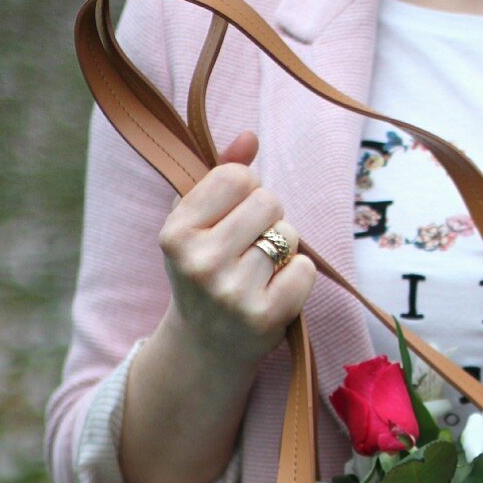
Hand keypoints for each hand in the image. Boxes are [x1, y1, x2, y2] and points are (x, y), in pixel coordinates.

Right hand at [157, 130, 315, 366]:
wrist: (207, 346)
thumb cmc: (205, 273)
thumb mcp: (197, 224)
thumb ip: (221, 175)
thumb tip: (250, 135)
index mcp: (176, 232)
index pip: (237, 178)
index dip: (246, 192)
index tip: (235, 217)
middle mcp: (200, 262)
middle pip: (268, 201)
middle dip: (268, 218)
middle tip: (251, 247)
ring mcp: (232, 292)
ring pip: (289, 234)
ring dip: (285, 248)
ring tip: (261, 270)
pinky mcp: (264, 316)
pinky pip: (306, 269)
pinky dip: (299, 275)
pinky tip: (277, 289)